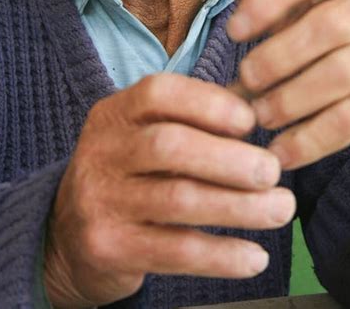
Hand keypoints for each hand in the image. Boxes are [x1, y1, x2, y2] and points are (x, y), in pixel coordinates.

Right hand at [44, 74, 295, 307]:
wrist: (68, 236)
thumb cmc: (131, 173)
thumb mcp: (144, 135)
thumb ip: (194, 120)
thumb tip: (264, 108)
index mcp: (115, 113)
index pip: (160, 93)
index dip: (210, 103)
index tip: (251, 121)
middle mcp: (102, 151)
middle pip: (169, 145)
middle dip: (229, 158)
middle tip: (273, 171)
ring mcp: (101, 200)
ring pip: (178, 199)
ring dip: (240, 207)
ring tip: (281, 208)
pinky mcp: (109, 248)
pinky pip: (175, 251)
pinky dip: (222, 255)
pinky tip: (255, 256)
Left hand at [204, 0, 349, 193]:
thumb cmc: (332, 34)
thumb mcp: (300, 3)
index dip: (267, 0)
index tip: (232, 31)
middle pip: (328, 25)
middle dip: (278, 56)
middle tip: (245, 79)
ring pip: (342, 75)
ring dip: (291, 99)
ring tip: (258, 116)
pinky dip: (309, 139)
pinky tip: (279, 151)